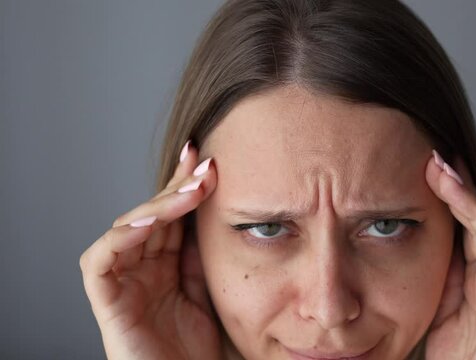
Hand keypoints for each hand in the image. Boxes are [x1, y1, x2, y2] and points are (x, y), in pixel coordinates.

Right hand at [80, 142, 220, 359]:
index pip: (171, 215)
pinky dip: (121, 238)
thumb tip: (210, 212)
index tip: (204, 159)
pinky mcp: (105, 300)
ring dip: (159, 205)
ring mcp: (121, 280)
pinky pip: (101, 261)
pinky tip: (149, 222)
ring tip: (191, 190)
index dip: (184, 186)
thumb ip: (199, 254)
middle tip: (203, 165)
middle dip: (176, 186)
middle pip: (152, 214)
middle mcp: (140, 266)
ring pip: (128, 228)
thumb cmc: (193, 349)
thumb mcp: (205, 289)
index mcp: (163, 263)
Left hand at [423, 150, 475, 359]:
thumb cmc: (459, 351)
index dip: (447, 193)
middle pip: (475, 220)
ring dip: (474, 199)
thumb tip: (417, 232)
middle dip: (456, 187)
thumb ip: (438, 268)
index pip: (460, 222)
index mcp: (472, 270)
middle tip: (434, 157)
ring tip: (454, 170)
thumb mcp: (437, 301)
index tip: (427, 163)